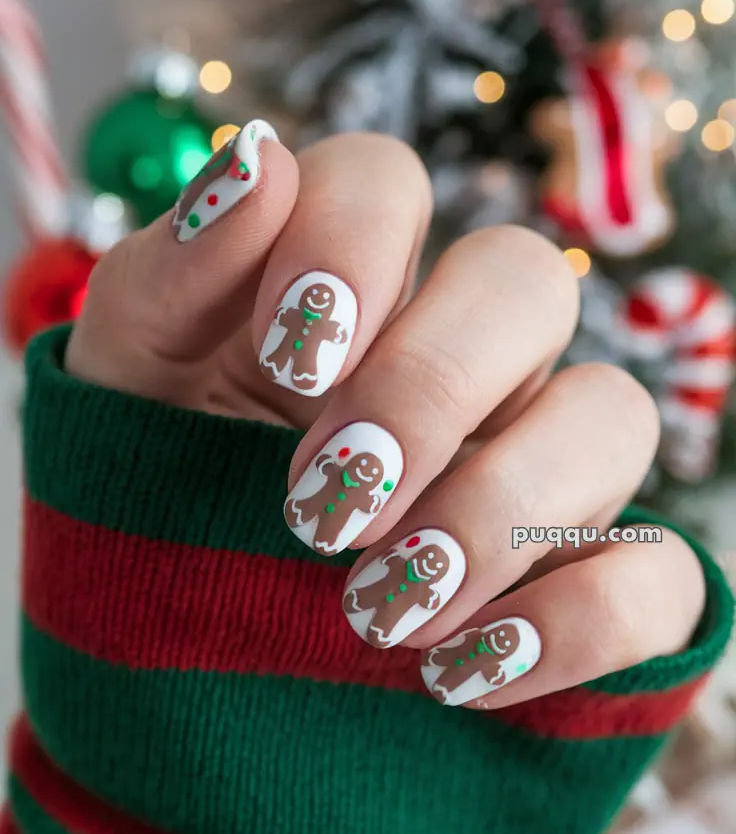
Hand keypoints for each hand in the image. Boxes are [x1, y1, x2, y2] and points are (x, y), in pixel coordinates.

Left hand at [68, 122, 705, 707]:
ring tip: (377, 612)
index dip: (352, 246)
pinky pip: (661, 576)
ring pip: (613, 415)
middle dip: (429, 389)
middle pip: (525, 281)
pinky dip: (574, 624)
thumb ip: (170, 278)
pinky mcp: (586, 582)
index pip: (386, 184)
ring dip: (495, 513)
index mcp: (344, 289)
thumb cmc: (154, 499)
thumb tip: (254, 160)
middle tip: (323, 510)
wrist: (179, 663)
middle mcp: (462, 359)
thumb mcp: (131, 395)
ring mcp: (538, 466)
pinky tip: (460, 673)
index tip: (292, 352)